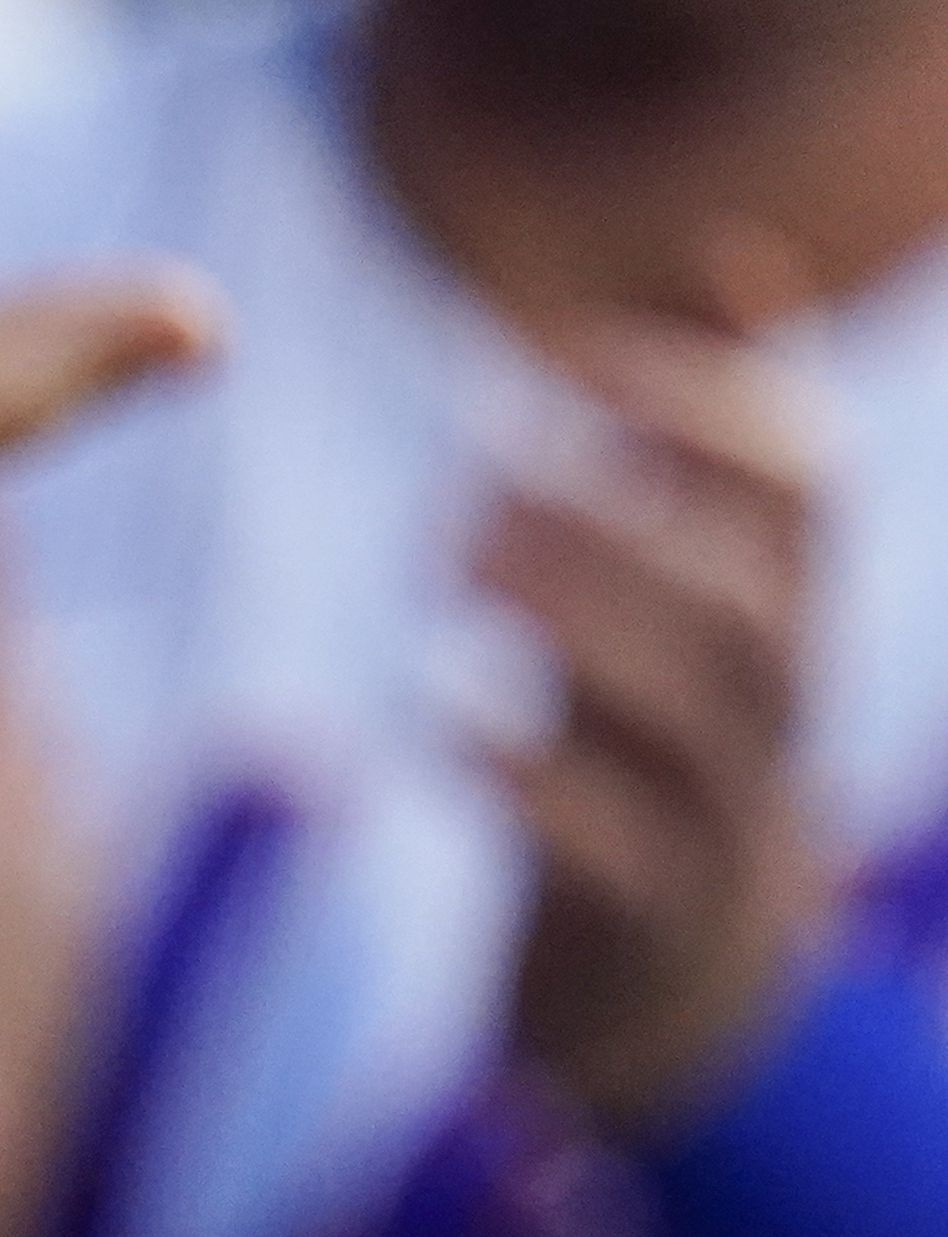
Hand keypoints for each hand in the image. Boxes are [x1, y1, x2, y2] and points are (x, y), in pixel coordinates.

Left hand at [479, 265, 828, 1138]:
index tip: (565, 350)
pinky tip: (436, 722)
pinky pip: (614, 847)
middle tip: (473, 471)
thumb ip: (706, 437)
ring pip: (695, 709)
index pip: (801, 477)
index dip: (704, 400)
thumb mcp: (698, 586)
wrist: (684, 983)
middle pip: (747, 590)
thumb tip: (727, 253)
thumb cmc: (668, 744)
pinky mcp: (648, 916)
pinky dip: (532, 779)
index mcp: (788, 606)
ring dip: (580, 622)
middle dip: (623, 517)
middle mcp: (776, 702)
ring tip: (454, 561)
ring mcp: (726, 813)